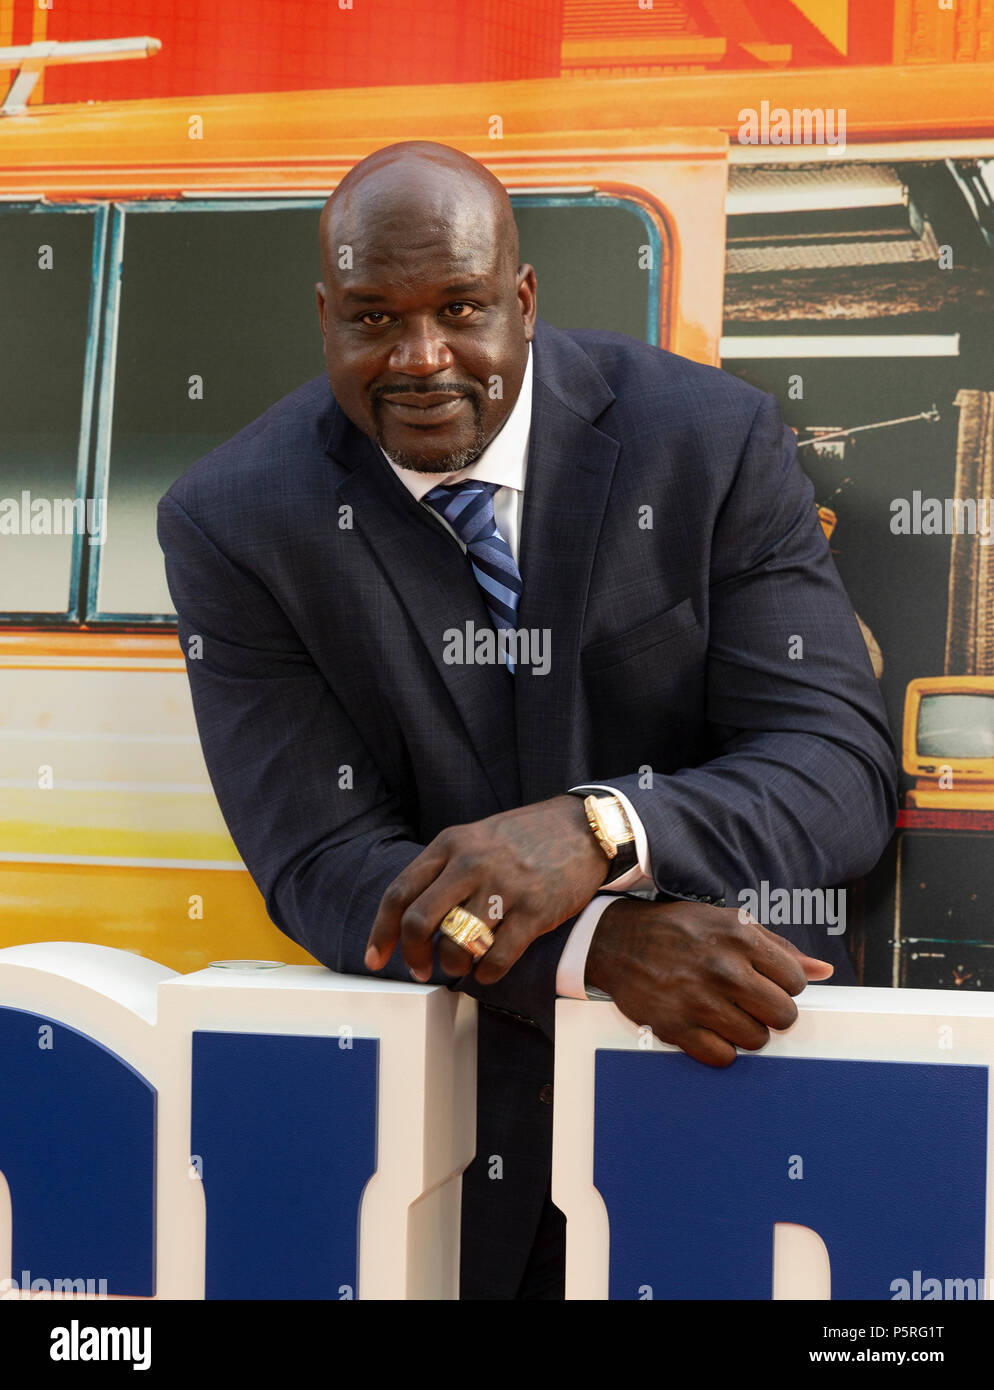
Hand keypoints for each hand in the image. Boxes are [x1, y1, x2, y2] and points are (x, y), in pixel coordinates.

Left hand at [365, 795, 609, 982]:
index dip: (381, 932)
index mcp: (451, 844)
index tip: (375, 958)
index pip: (400, 893)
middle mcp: (471, 864)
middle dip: (412, 956)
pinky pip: (497, 958)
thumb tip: (412, 916)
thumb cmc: (526, 837)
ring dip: (453, 965)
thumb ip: (445, 868)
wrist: (585, 828)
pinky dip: (486, 973)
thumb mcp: (477, 837)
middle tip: (419, 970)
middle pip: (419, 922)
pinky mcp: (534, 912)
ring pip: (457, 944)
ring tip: (461, 964)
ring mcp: (503, 888)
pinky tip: (487, 969)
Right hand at [586, 897, 833, 1066]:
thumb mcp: (729, 924)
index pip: (796, 981)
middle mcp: (722, 968)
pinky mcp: (676, 1027)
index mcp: (739, 937)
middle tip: (750, 1003)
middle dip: (772, 1013)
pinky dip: (720, 1049)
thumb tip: (823, 972)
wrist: (618, 942)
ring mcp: (698, 1000)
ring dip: (746, 1032)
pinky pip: (723, 1058)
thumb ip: (778, 948)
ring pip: (756, 1040)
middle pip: (783, 1016)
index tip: (765, 982)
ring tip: (726, 1014)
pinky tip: (708, 1028)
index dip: (784, 985)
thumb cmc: (680, 932)